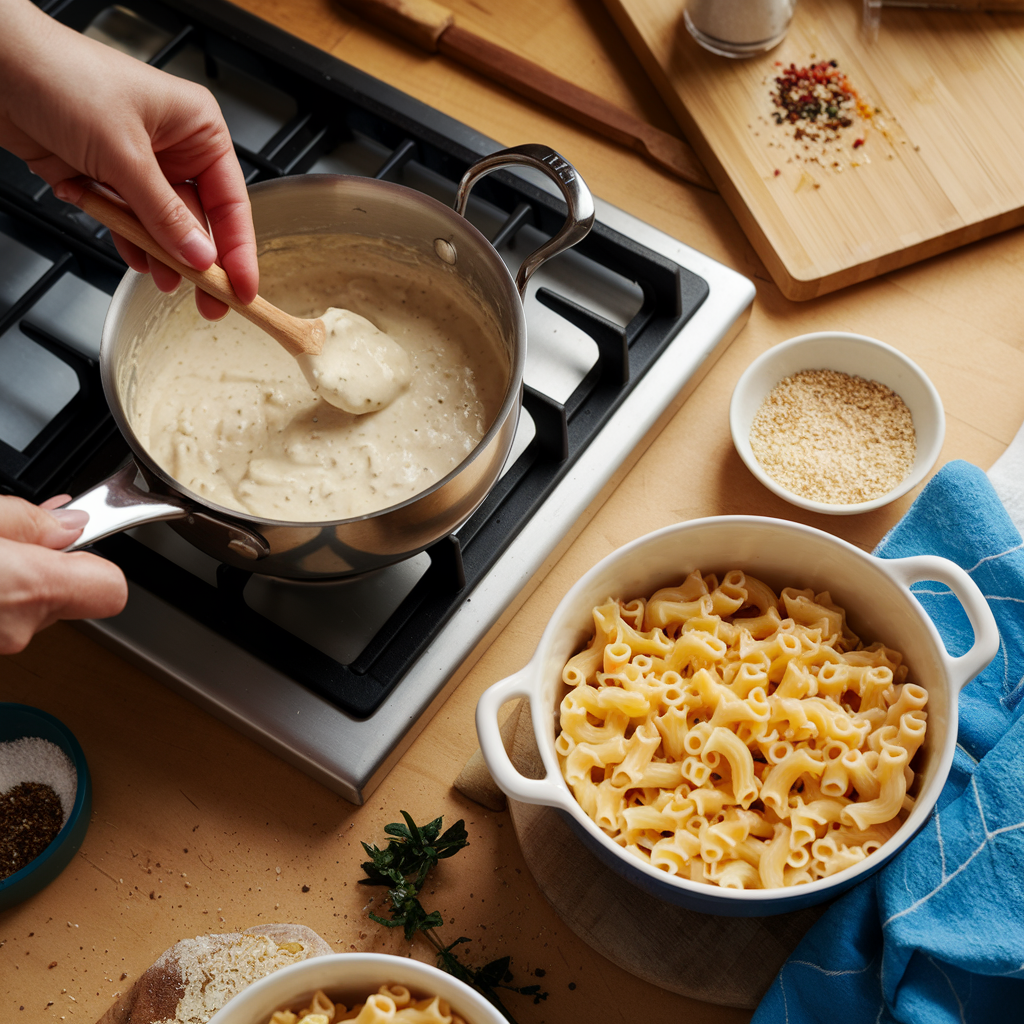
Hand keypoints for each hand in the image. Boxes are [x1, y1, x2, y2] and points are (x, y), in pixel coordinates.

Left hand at [0, 0, 257, 318]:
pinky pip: (129, 222)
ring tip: (165, 283)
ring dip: (162, 256)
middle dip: (200, 261)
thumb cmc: (61, 77)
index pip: (231, 201)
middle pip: (200, 220)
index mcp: (197, 129)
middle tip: (210, 303)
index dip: (238, 250)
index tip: (243, 288)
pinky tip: (135, 260)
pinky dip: (129, 241)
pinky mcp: (107, 178)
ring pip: (163, 226)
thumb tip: (198, 256)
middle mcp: (174, 147)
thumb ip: (163, 214)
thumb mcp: (124, 154)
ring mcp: (139, 164)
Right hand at [0, 495, 126, 654]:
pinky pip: (6, 618)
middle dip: (46, 566)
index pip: (112, 589)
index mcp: (31, 586)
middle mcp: (18, 627)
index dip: (99, 562)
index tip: (78, 539)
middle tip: (21, 539)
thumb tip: (69, 524)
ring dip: (17, 582)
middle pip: (67, 596)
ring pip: (31, 609)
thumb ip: (30, 521)